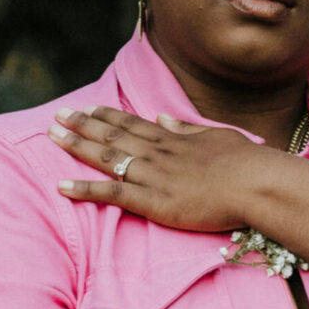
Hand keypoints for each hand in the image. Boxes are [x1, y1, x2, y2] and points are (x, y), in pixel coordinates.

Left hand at [48, 105, 267, 231]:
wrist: (255, 183)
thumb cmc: (246, 163)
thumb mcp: (217, 136)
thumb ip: (187, 128)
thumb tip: (165, 117)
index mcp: (173, 138)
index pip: (132, 123)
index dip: (106, 115)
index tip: (86, 108)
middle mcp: (157, 152)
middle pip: (112, 134)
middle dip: (82, 124)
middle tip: (57, 116)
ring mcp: (153, 175)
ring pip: (106, 157)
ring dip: (77, 146)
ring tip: (53, 136)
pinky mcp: (152, 200)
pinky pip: (111, 193)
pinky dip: (84, 189)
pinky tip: (62, 186)